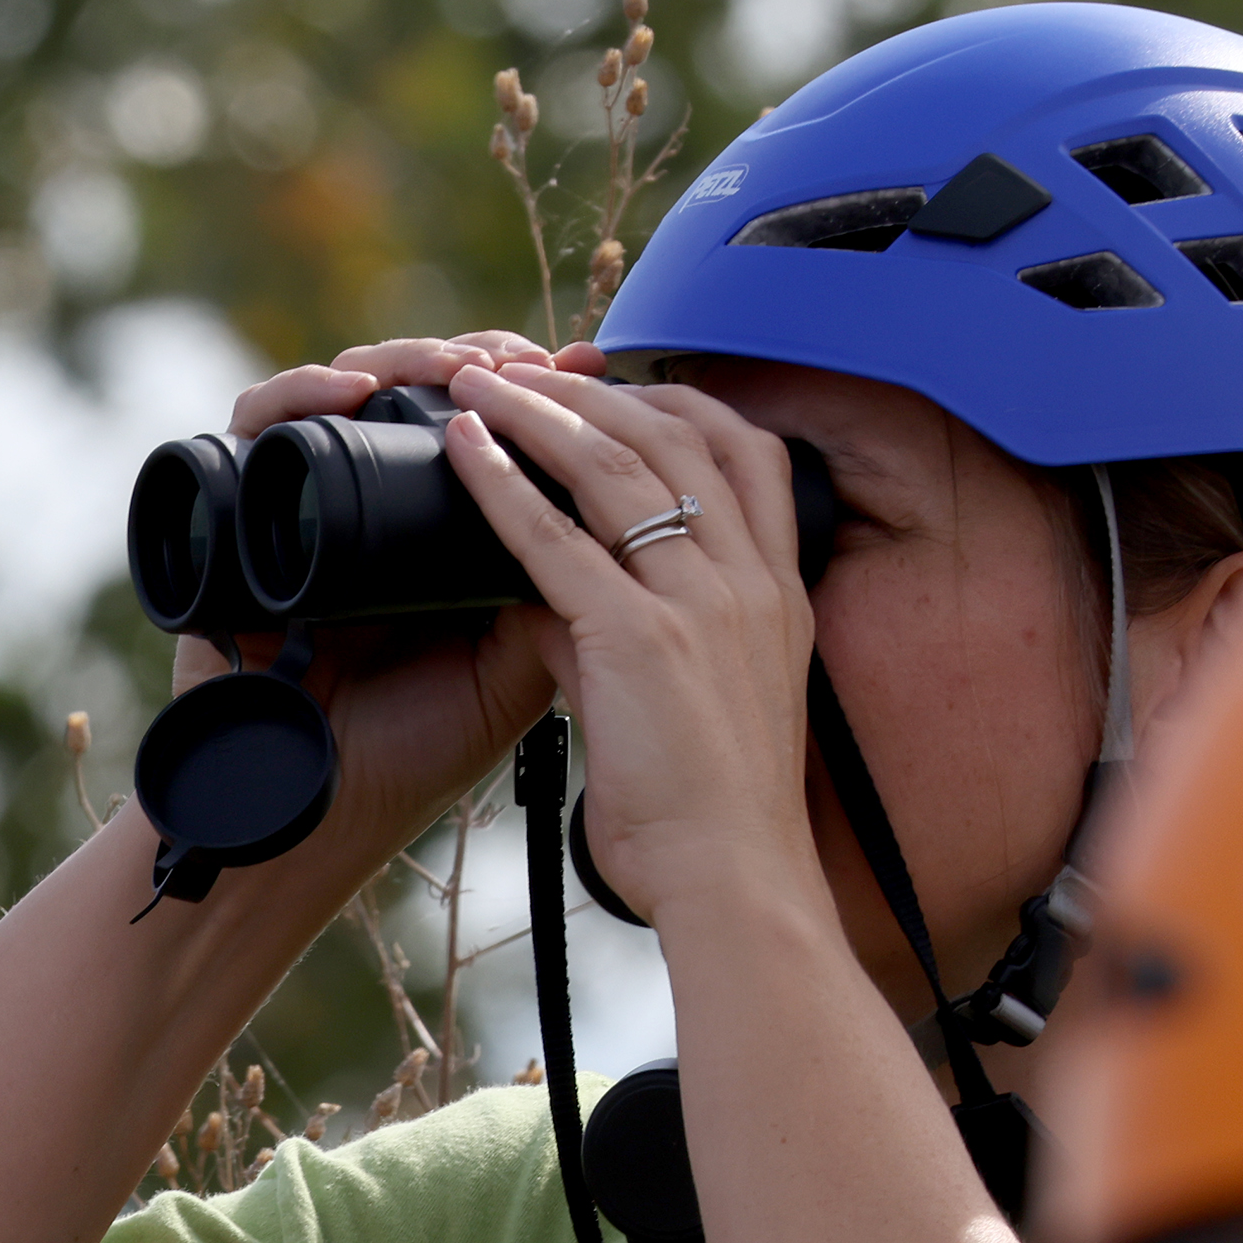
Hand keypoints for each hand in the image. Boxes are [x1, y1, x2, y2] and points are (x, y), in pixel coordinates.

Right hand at [168, 333, 602, 852]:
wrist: (316, 810)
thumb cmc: (412, 753)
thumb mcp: (517, 667)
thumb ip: (566, 592)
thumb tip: (624, 500)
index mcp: (441, 531)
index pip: (484, 422)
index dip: (536, 387)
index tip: (590, 365)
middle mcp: (372, 504)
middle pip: (418, 384)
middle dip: (480, 360)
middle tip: (527, 361)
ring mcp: (305, 503)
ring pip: (345, 383)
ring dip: (405, 357)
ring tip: (456, 367)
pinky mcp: (240, 517)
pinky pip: (257, 426)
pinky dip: (298, 392)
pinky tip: (350, 388)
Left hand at [434, 364, 829, 926]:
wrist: (734, 879)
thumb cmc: (713, 813)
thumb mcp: (696, 703)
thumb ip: (632, 637)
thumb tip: (549, 602)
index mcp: (779, 592)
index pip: (748, 453)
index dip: (679, 402)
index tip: (619, 383)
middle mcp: (749, 580)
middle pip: (675, 437)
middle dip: (595, 389)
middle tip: (528, 364)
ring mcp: (699, 602)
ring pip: (614, 466)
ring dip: (539, 410)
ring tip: (481, 380)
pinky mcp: (638, 638)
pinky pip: (555, 538)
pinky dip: (502, 483)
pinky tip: (463, 451)